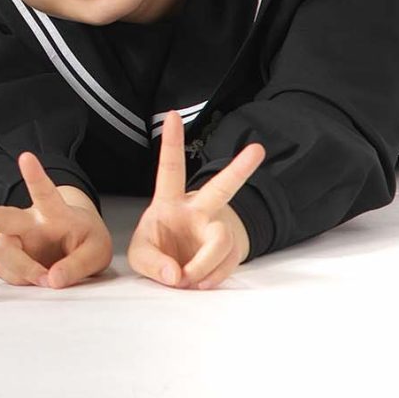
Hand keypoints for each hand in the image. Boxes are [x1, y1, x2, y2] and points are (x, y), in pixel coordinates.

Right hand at [0, 150, 112, 287]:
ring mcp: (15, 240)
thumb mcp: (97, 253)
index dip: (34, 175)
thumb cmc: (85, 241)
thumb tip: (52, 280)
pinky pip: (6, 272)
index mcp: (53, 213)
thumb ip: (77, 266)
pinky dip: (21, 280)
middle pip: (0, 217)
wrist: (76, 248)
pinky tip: (36, 279)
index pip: (44, 192)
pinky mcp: (9, 260)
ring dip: (22, 269)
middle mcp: (27, 223)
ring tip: (46, 280)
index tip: (26, 157)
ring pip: (2, 251)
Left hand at [128, 109, 261, 289]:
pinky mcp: (229, 252)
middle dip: (239, 169)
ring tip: (188, 280)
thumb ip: (152, 263)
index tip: (171, 114)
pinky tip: (199, 283)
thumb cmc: (157, 252)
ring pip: (221, 241)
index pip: (170, 169)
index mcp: (170, 201)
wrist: (178, 271)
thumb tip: (176, 274)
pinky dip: (210, 279)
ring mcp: (216, 229)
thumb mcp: (140, 257)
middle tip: (258, 149)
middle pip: (221, 189)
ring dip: (204, 266)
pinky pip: (225, 266)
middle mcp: (198, 210)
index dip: (172, 143)